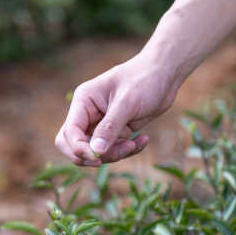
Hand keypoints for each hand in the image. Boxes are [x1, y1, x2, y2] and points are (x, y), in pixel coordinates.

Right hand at [55, 52, 180, 166]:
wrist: (165, 74)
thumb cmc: (144, 79)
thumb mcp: (127, 103)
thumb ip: (110, 127)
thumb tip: (95, 151)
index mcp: (84, 101)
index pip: (70, 131)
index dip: (78, 148)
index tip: (95, 157)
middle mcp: (89, 113)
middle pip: (75, 144)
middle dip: (90, 156)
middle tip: (105, 160)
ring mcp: (102, 124)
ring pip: (97, 151)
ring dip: (115, 154)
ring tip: (134, 144)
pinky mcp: (117, 131)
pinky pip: (115, 149)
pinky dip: (128, 150)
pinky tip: (144, 139)